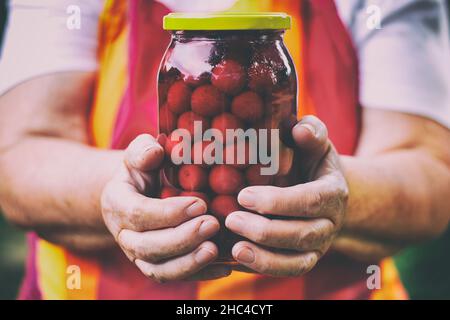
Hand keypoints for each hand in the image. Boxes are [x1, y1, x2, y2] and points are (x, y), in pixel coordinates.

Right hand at [101, 134, 228, 281]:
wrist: (139, 193)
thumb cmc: (144, 170)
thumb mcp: (140, 154)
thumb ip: (143, 150)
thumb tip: (155, 152)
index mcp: (117, 203)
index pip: (138, 213)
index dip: (168, 212)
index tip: (199, 203)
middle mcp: (124, 234)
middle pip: (147, 246)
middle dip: (182, 238)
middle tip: (212, 224)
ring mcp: (138, 254)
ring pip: (158, 269)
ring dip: (188, 262)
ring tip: (215, 249)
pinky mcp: (156, 265)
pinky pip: (174, 277)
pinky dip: (198, 274)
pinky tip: (223, 267)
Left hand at [226, 116, 347, 276]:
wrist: (322, 190)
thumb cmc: (311, 162)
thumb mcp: (315, 143)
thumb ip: (312, 132)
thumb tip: (299, 128)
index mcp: (332, 192)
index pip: (310, 201)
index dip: (278, 202)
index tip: (244, 196)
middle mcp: (330, 223)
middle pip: (302, 234)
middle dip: (265, 231)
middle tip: (231, 219)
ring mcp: (320, 245)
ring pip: (298, 261)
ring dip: (265, 257)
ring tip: (234, 248)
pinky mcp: (307, 259)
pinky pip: (290, 271)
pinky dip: (265, 269)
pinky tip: (239, 260)